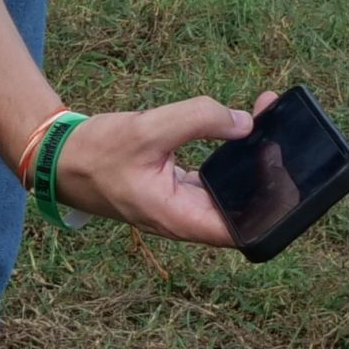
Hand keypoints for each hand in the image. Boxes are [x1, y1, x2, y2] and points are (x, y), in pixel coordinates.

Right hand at [53, 89, 276, 244]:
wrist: (58, 157)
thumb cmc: (96, 153)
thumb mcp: (147, 129)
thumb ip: (198, 119)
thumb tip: (245, 122)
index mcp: (181, 218)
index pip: (245, 230)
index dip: (274, 210)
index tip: (289, 175)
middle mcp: (187, 218)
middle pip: (244, 208)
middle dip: (270, 176)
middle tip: (283, 137)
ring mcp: (182, 204)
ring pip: (231, 190)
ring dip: (252, 162)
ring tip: (266, 121)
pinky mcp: (177, 187)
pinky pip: (213, 177)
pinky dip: (230, 155)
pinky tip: (240, 128)